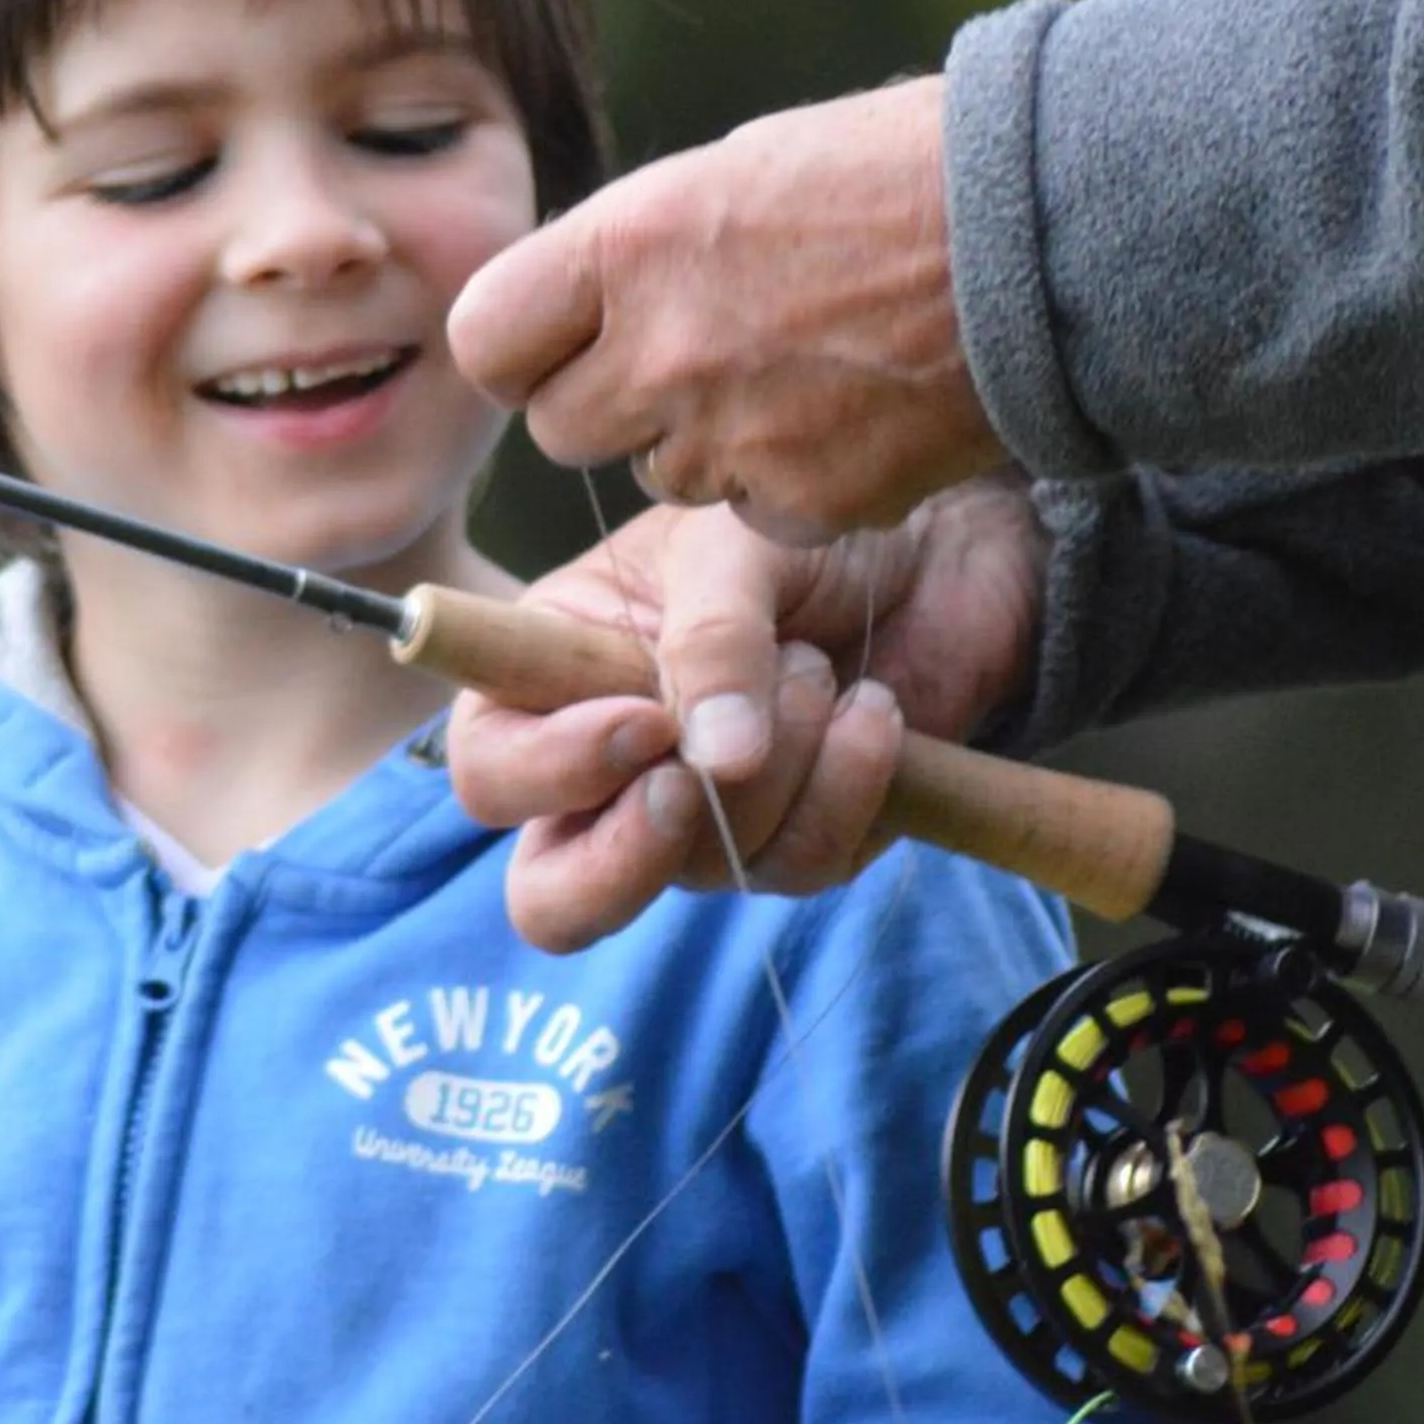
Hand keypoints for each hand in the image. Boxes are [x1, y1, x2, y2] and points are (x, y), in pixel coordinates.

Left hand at [448, 76, 1011, 539]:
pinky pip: (758, 514)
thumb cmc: (903, 172)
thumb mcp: (741, 172)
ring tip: (801, 370)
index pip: (486, 339)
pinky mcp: (804, 502)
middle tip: (696, 362)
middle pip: (564, 429)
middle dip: (615, 406)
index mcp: (628, 244)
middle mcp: (660, 347)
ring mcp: (730, 435)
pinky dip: (795, 484)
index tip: (565, 341)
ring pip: (663, 477)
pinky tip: (856, 416)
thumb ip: (646, 252)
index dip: (523, 349)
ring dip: (709, 443)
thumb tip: (591, 308)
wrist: (1048, 231)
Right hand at [451, 478, 1047, 951]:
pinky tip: (872, 709)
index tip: (645, 719)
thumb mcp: (730, 547)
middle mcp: (611, 773)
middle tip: (689, 785)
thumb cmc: (797, 529)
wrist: (930, 546)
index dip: (550, 768)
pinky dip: (847, 782)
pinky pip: (804, 864)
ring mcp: (705, 824)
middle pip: (554, 895)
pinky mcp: (800, 844)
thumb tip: (716, 764)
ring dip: (776, 766)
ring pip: (705, 871)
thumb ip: (708, 640)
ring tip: (816, 665)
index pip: (492, 769)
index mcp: (552, 681)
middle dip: (618, 863)